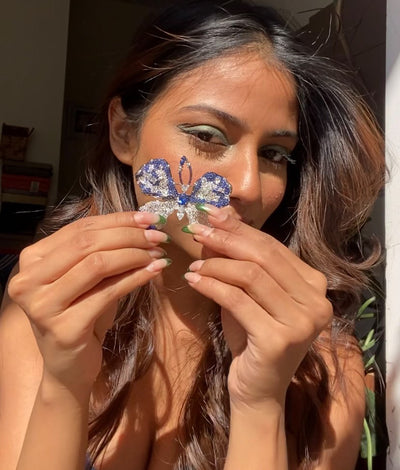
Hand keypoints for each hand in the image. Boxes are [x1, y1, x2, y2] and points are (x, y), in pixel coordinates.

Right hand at [8, 211, 169, 390]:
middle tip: (158, 237)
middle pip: (87, 244)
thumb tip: (142, 224)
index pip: (79, 229)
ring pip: (98, 264)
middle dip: (129, 235)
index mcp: (31, 260)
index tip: (148, 219)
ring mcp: (42, 306)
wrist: (67, 368)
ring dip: (135, 255)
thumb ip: (101, 249)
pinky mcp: (64, 328)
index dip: (117, 220)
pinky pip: (108, 292)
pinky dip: (136, 278)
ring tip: (158, 254)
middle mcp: (28, 280)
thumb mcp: (86, 277)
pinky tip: (153, 272)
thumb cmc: (79, 315)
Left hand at [184, 207, 332, 407]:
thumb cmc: (252, 337)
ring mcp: (303, 322)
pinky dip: (212, 286)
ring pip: (251, 276)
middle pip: (264, 257)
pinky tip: (194, 280)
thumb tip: (216, 222)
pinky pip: (238, 301)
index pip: (273, 247)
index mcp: (315, 285)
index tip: (211, 215)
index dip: (240, 229)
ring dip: (216, 265)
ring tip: (194, 263)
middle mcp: (317, 301)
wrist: (258, 389)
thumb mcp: (247, 293)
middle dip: (227, 239)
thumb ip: (238, 261)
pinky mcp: (281, 339)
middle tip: (198, 230)